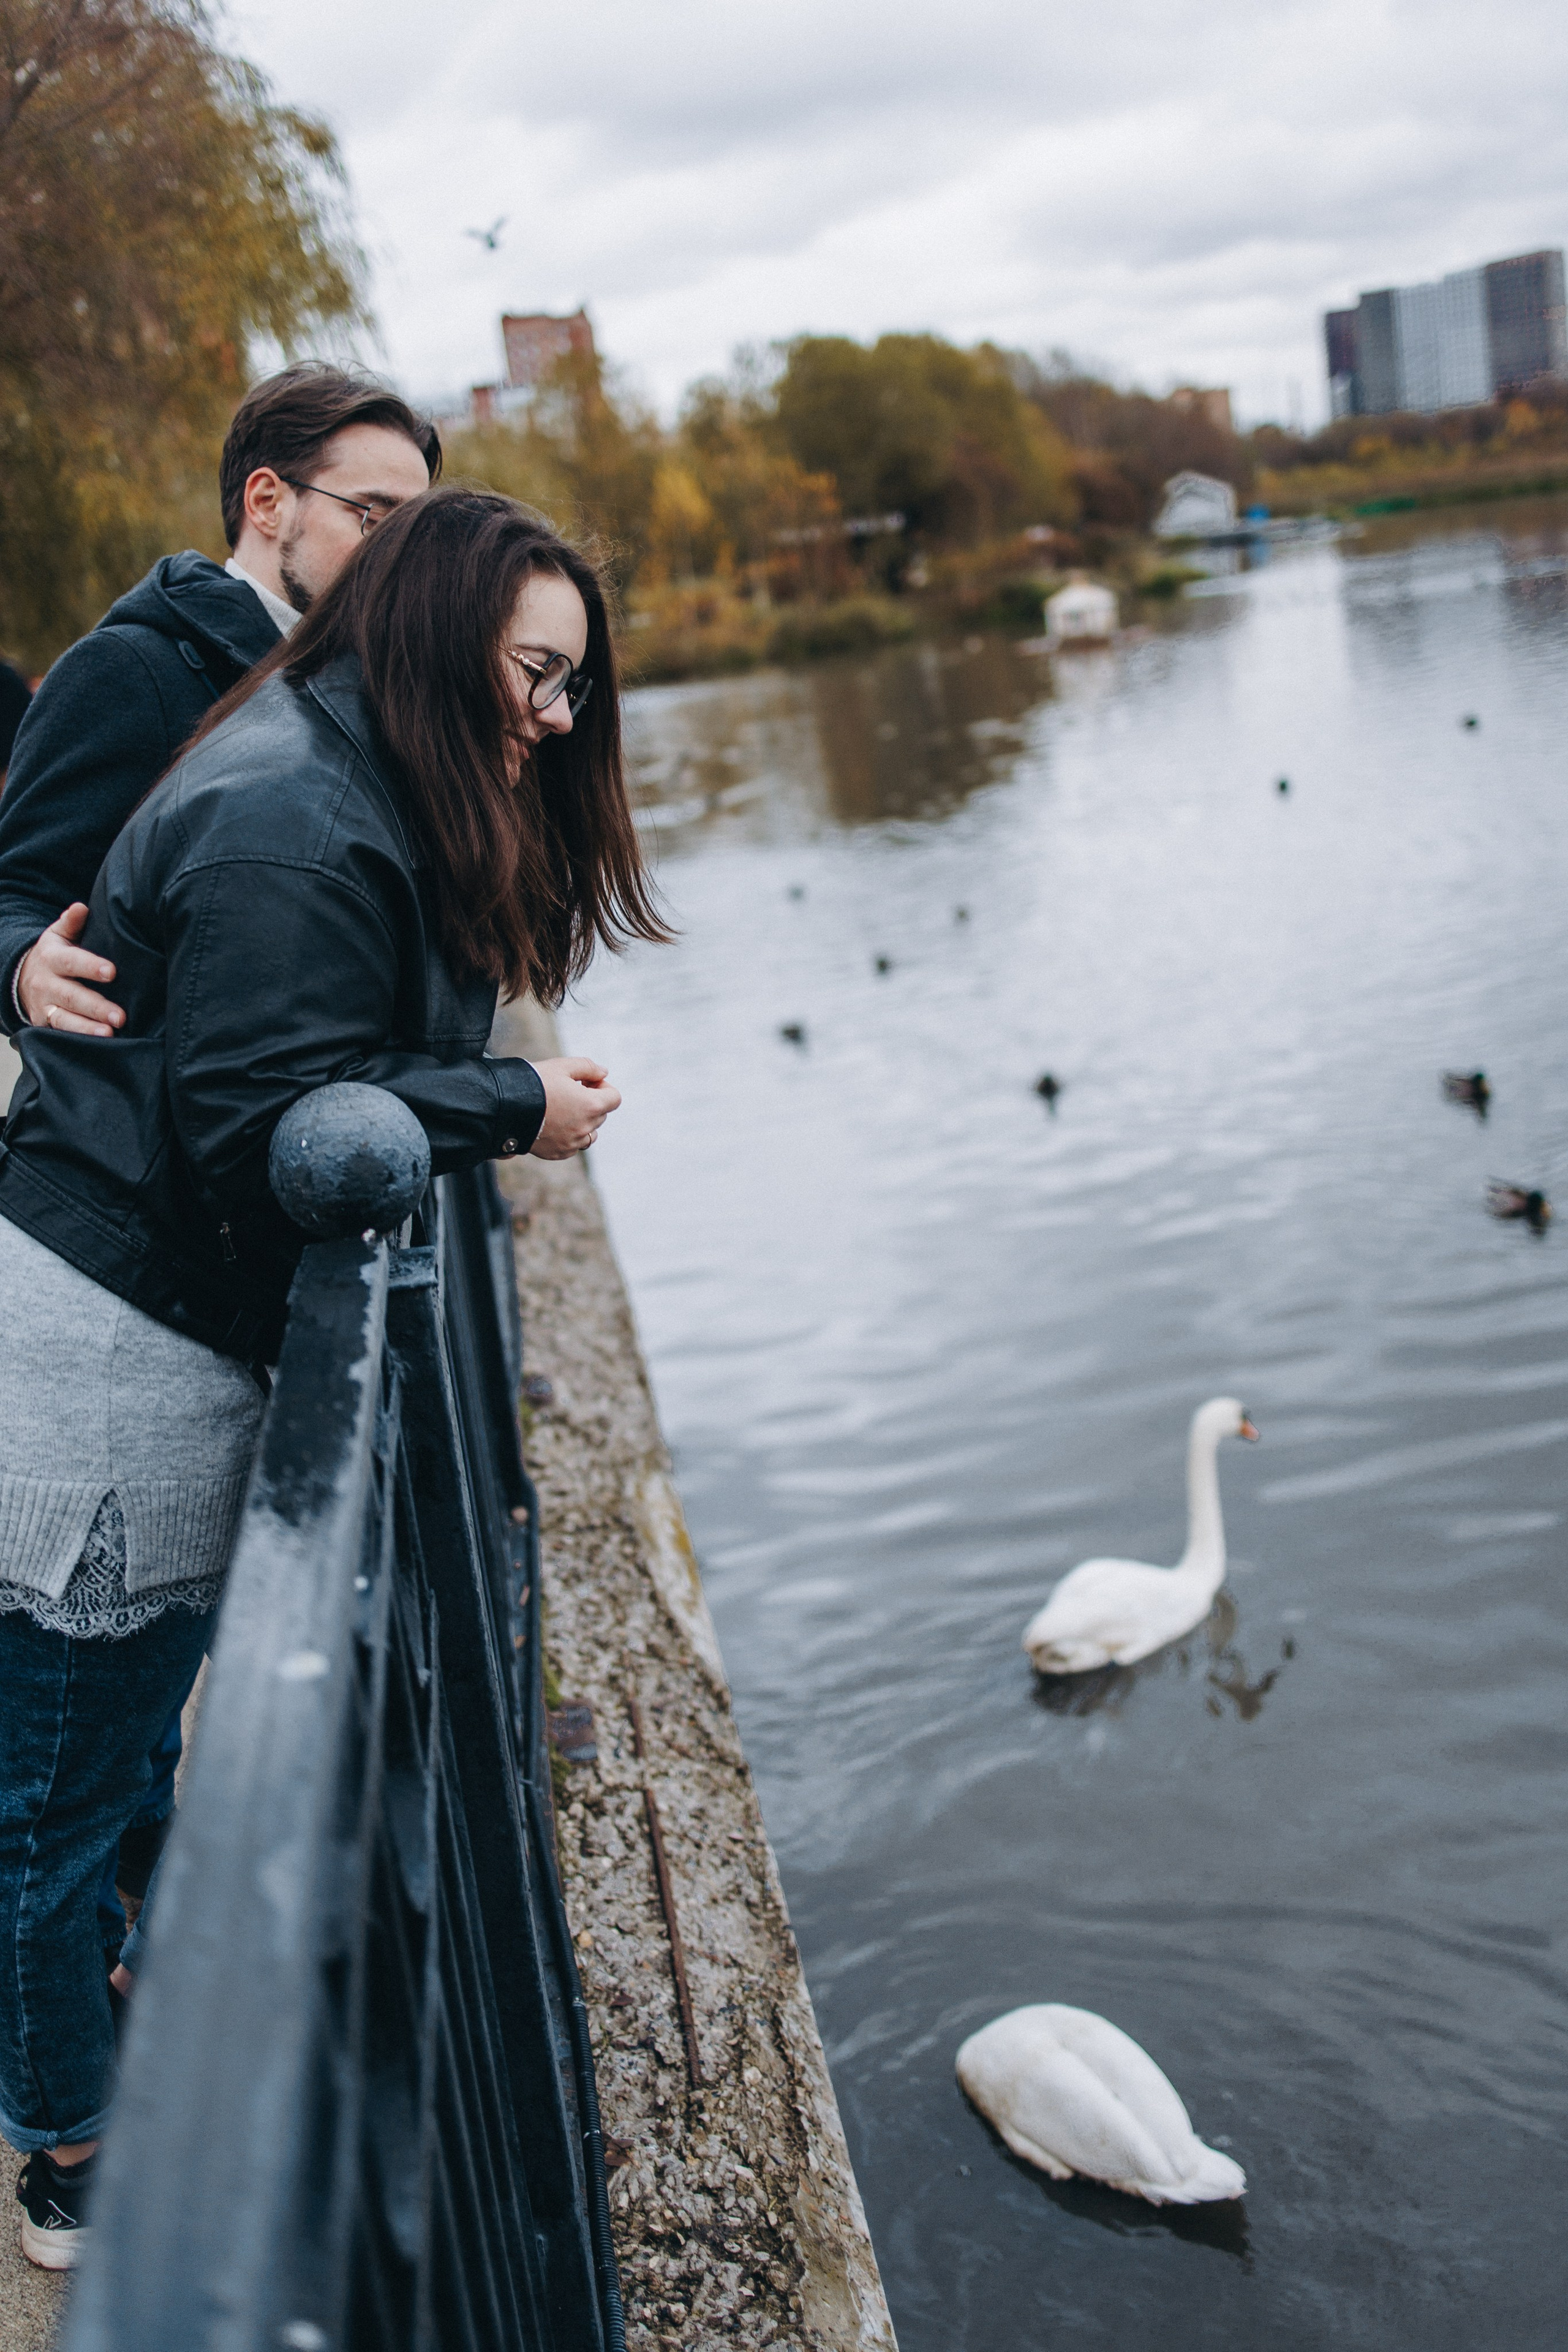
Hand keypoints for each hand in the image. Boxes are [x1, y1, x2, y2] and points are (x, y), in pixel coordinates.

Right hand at [16, 904, 122, 1034]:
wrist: (22, 978)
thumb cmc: (54, 955)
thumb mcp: (58, 935)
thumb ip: (71, 923)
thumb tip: (81, 907)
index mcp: (52, 958)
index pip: (72, 962)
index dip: (90, 967)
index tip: (111, 972)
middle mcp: (46, 984)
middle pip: (72, 996)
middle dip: (96, 1007)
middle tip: (120, 1016)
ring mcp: (44, 1007)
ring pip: (65, 1020)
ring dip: (87, 1029)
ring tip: (109, 1034)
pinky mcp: (44, 1025)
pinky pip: (62, 1034)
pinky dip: (79, 1040)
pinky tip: (100, 1046)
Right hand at [528, 1057, 620, 1158]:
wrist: (505, 1108)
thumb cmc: (534, 1083)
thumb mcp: (561, 1066)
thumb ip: (588, 1067)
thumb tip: (603, 1074)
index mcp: (591, 1105)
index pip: (614, 1098)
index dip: (603, 1087)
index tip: (587, 1083)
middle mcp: (585, 1127)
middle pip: (601, 1114)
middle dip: (591, 1102)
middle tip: (569, 1092)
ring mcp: (572, 1143)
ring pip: (590, 1133)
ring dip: (583, 1121)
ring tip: (562, 1110)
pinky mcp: (559, 1153)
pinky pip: (574, 1146)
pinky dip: (569, 1136)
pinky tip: (552, 1124)